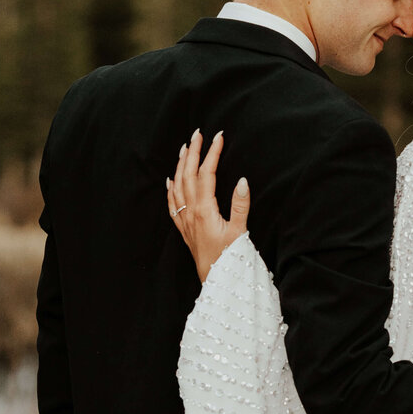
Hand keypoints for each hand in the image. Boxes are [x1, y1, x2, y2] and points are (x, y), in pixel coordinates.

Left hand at [166, 130, 250, 281]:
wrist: (215, 280)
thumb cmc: (230, 258)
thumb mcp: (240, 231)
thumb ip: (240, 205)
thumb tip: (242, 180)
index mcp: (205, 210)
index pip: (206, 174)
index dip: (212, 153)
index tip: (218, 136)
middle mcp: (191, 212)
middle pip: (188, 175)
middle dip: (193, 152)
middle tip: (198, 133)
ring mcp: (185, 220)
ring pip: (178, 186)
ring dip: (180, 165)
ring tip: (185, 148)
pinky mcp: (184, 228)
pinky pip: (172, 204)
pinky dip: (170, 189)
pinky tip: (170, 180)